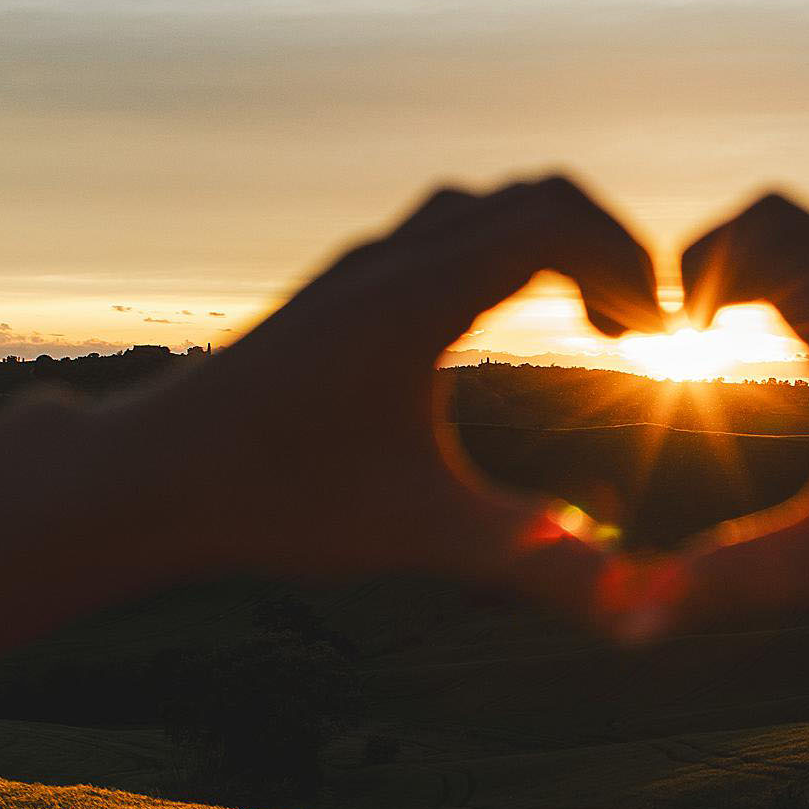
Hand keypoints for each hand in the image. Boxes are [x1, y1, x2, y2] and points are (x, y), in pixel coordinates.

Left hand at [114, 174, 664, 603]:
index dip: (629, 262)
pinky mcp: (337, 294)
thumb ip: (538, 564)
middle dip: (605, 249)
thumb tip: (644, 610)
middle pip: (530, 197)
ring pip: (480, 209)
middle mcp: (389, 262)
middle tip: (639, 328)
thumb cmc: (275, 504)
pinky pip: (438, 234)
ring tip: (590, 325)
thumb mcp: (422, 536)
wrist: (146, 480)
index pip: (553, 220)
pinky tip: (496, 336)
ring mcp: (358, 269)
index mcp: (416, 298)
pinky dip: (499, 257)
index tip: (661, 332)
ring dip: (551, 246)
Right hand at [615, 191, 808, 633]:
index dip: (694, 265)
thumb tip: (632, 618)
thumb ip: (726, 582)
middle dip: (716, 262)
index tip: (665, 335)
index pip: (760, 232)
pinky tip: (792, 366)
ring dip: (761, 276)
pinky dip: (804, 295)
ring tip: (716, 341)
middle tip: (680, 330)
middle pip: (781, 220)